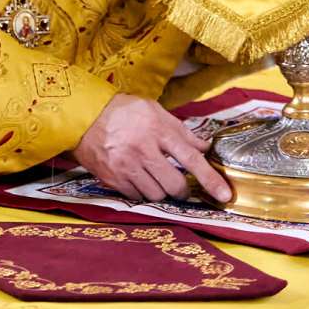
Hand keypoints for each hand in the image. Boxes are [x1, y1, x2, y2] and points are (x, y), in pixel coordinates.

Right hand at [73, 93, 231, 204]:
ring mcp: (126, 166)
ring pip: (157, 194)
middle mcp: (143, 150)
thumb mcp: (153, 111)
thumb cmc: (123, 111)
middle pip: (175, 184)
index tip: (225, 195)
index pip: (191, 158)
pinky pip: (137, 197)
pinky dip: (142, 191)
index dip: (210, 179)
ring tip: (152, 174)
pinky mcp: (113, 178)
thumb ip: (181, 130)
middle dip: (181, 188)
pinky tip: (136, 177)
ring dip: (160, 189)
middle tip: (178, 182)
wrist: (83, 115)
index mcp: (157, 130)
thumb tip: (205, 147)